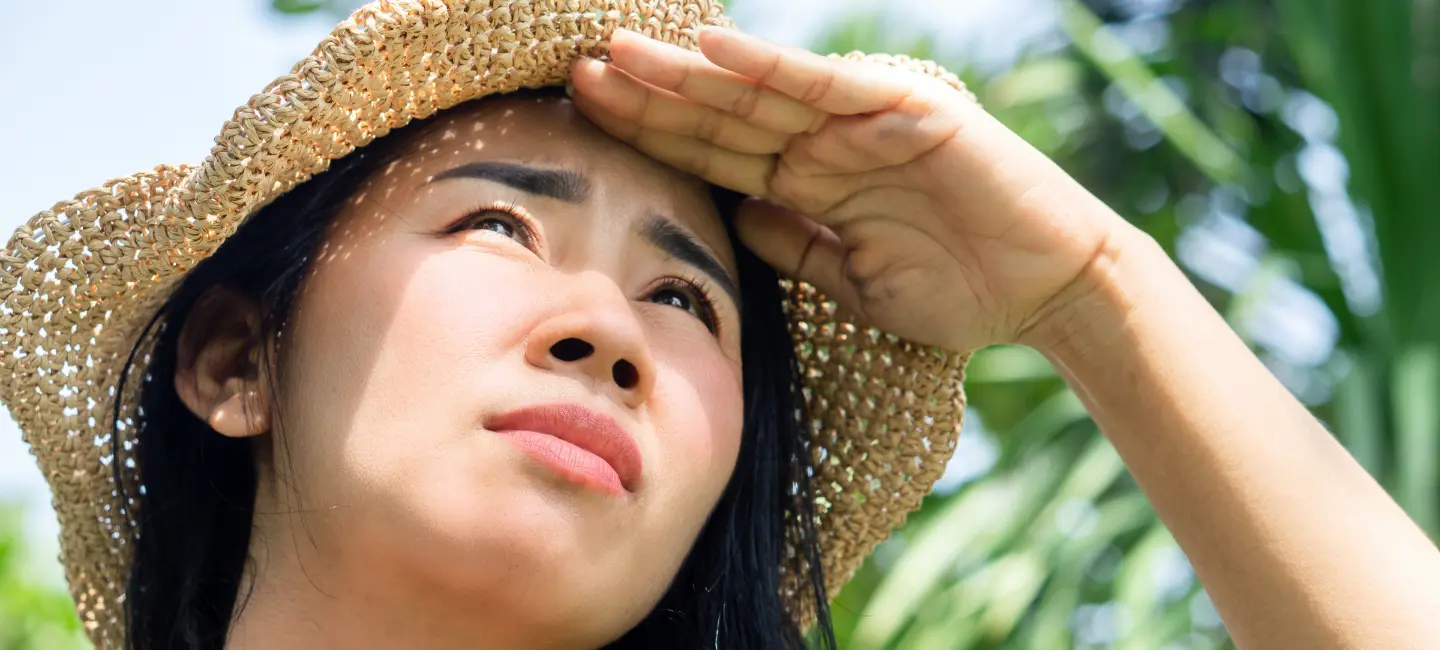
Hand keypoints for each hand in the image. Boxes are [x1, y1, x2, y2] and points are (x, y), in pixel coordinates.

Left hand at [568, 27, 1136, 351]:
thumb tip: (731, 221)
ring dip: (689, 73)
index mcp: (805, 184)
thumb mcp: (849, 280)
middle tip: (575, 73)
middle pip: (719, 115)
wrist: (1049, 290)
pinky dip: (774, 66)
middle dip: (648, 96)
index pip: (711, 154)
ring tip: (618, 53)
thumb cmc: (959, 293)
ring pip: (759, 91)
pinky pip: (826, 85)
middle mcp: (824, 145)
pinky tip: (715, 49)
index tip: (585, 120)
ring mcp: (861, 123)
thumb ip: (791, 246)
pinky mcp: (905, 111)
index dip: (650, 137)